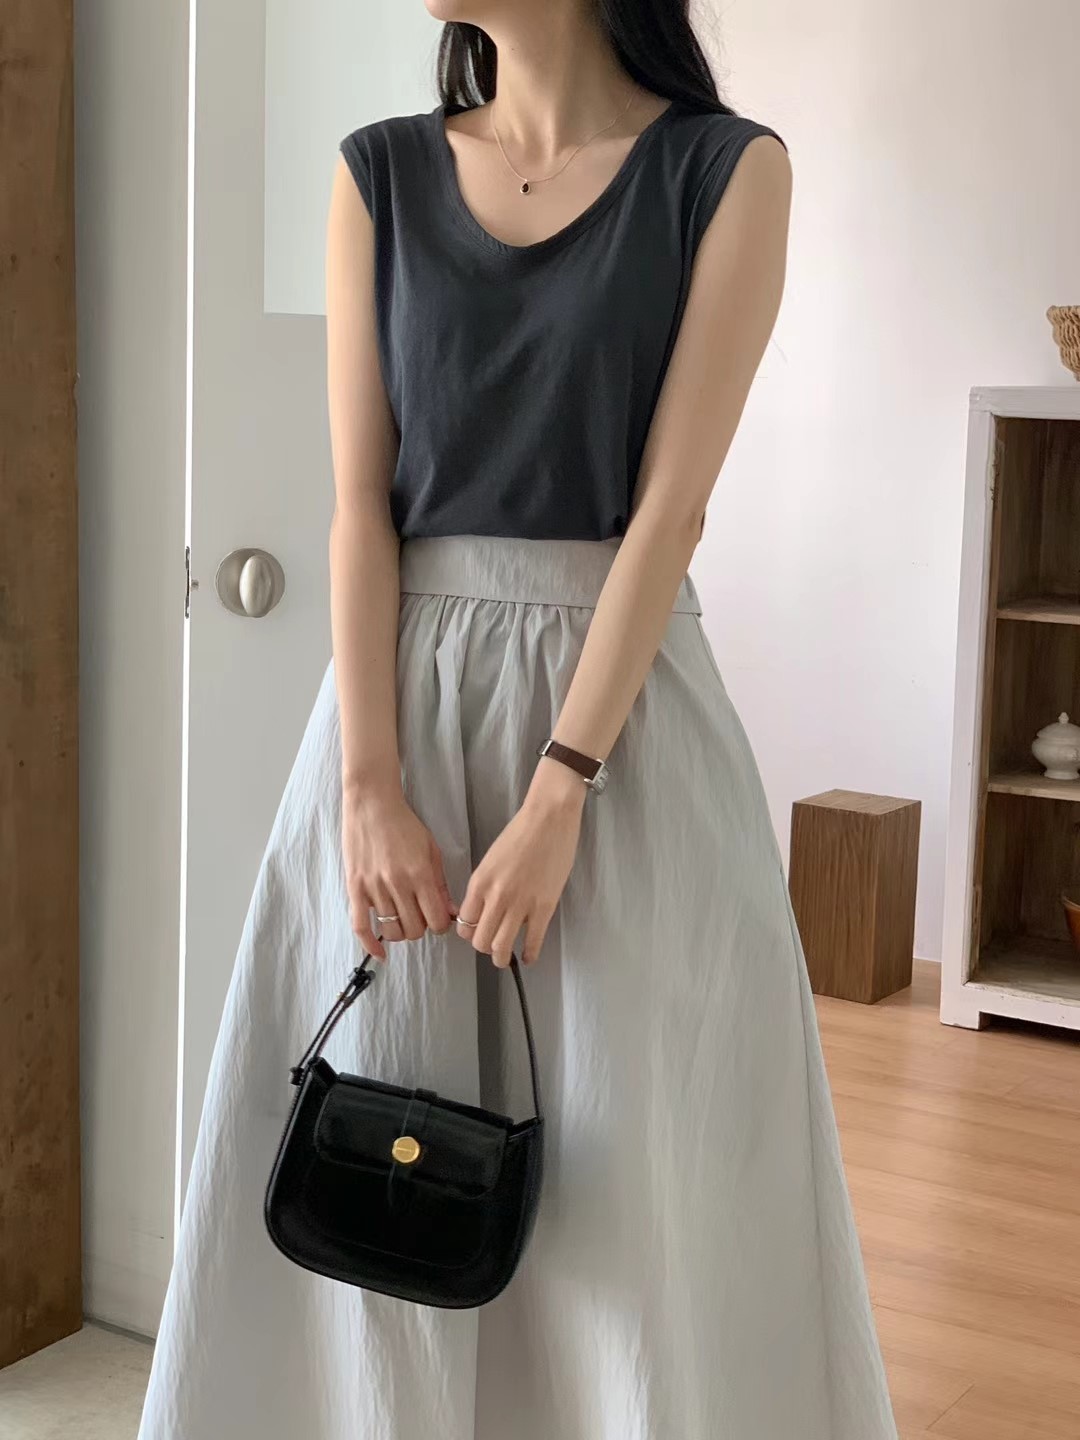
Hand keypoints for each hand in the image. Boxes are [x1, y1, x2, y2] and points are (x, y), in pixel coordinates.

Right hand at [342, 780, 456, 959]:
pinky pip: (360, 926)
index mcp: (421, 875)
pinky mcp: (355, 888)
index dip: (441, 926)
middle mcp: (398, 884)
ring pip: (391, 930)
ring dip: (400, 931)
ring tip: (403, 919)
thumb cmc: (405, 825)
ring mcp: (374, 888)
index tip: (439, 920)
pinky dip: (370, 945)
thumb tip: (451, 913)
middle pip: (414, 930)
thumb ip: (440, 884)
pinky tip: (380, 954)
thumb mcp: (431, 851)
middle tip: (420, 916)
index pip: (437, 920)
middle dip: (422, 928)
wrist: (372, 804)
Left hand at [457, 759, 586, 967]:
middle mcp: (496, 897)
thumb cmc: (520, 832)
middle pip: (480, 941)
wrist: (549, 818)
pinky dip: (529, 955)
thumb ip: (485, 886)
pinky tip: (528, 957)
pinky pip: (532, 942)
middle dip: (484, 947)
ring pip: (502, 947)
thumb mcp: (491, 859)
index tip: (478, 931)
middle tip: (493, 943)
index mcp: (479, 882)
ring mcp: (520, 904)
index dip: (469, 932)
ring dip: (502, 957)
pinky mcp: (544, 908)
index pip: (464, 923)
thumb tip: (485, 909)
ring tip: (507, 956)